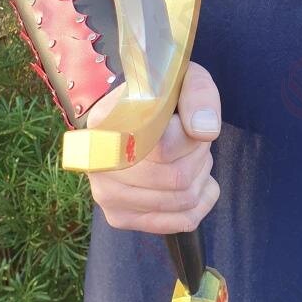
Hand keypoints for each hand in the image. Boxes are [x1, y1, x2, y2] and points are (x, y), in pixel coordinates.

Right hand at [86, 62, 220, 233]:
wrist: (137, 112)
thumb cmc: (163, 96)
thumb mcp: (185, 79)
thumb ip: (198, 95)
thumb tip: (204, 131)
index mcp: (106, 122)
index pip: (162, 147)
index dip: (189, 136)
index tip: (185, 120)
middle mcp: (98, 162)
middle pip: (176, 178)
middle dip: (198, 155)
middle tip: (191, 137)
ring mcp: (106, 194)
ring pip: (181, 201)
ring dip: (199, 175)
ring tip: (188, 154)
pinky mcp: (120, 217)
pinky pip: (180, 222)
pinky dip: (200, 201)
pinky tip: (195, 179)